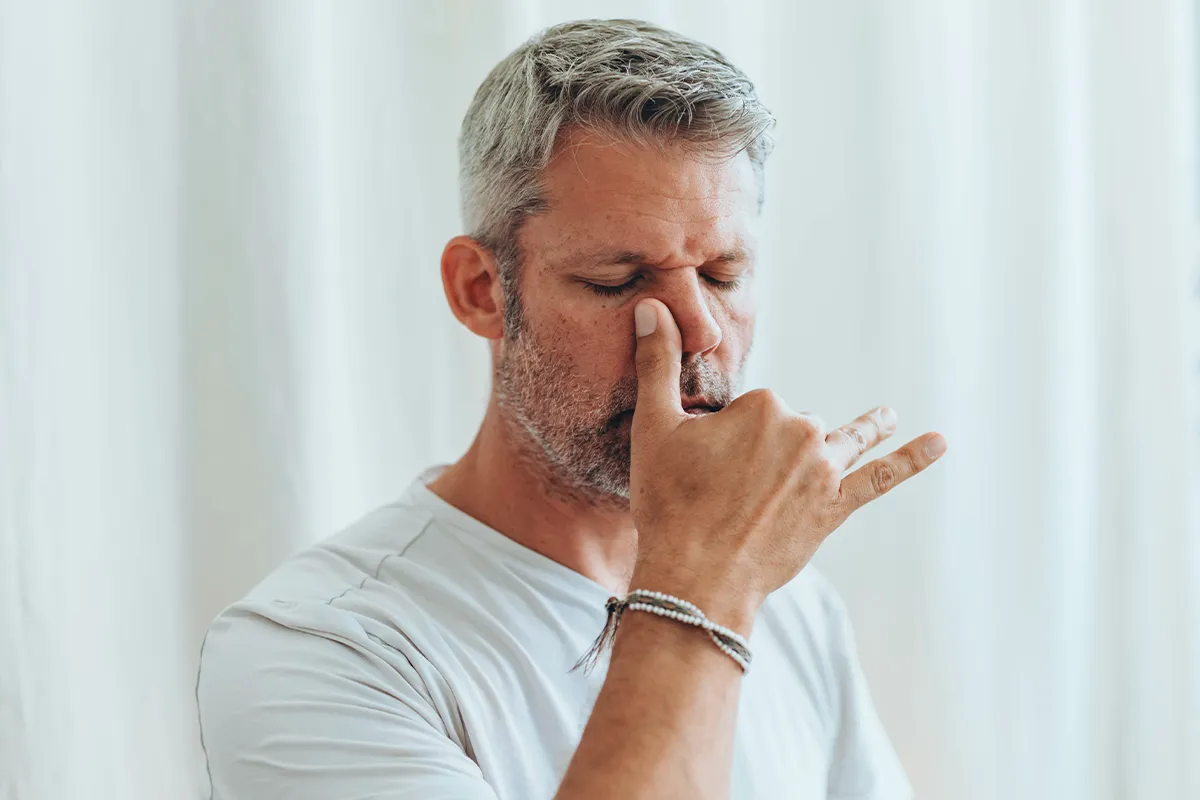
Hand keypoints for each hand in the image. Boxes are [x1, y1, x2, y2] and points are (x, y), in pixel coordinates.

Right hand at [627, 299, 946, 629]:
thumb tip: (652, 305)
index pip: (754, 408)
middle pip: (791, 426)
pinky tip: (938, 443)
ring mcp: (823, 470)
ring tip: (889, 415)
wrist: (698, 576)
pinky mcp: (836, 506)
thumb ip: (657, 361)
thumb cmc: (669, 502)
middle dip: (769, 449)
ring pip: (842, 441)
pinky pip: (881, 477)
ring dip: (867, 427)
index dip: (726, 436)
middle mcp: (800, 430)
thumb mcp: (654, 426)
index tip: (704, 466)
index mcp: (762, 405)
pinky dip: (911, 459)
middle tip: (730, 490)